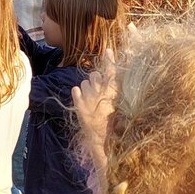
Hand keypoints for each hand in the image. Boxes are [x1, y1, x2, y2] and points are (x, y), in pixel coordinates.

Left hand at [72, 49, 116, 165]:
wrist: (103, 142)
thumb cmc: (114, 125)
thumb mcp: (118, 107)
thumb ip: (113, 92)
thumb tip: (105, 78)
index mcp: (113, 93)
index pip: (111, 72)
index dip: (109, 60)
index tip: (108, 50)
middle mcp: (101, 93)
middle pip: (94, 75)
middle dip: (95, 80)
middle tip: (97, 90)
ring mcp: (89, 99)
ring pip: (84, 83)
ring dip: (87, 88)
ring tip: (92, 100)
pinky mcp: (79, 106)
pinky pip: (76, 91)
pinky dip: (78, 93)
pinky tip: (82, 100)